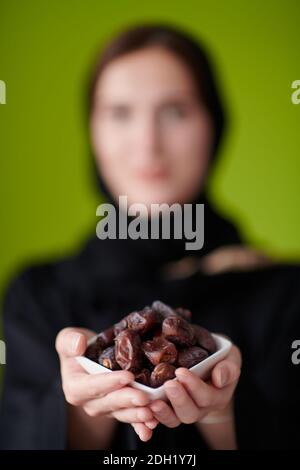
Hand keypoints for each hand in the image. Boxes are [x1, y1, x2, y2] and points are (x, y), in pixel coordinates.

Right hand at [55, 327, 157, 441]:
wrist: (90, 358)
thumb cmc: (79, 348)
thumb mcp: (67, 339)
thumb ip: (69, 341)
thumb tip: (78, 345)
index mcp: (75, 387)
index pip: (92, 386)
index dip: (109, 382)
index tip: (128, 377)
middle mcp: (89, 402)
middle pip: (110, 402)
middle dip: (127, 400)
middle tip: (144, 397)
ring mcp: (106, 409)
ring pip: (122, 413)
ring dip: (137, 415)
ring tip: (151, 413)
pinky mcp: (119, 412)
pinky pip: (130, 420)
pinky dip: (141, 424)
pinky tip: (152, 425)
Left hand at [149, 344, 240, 428]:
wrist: (208, 360)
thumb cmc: (220, 357)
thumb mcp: (231, 358)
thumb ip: (229, 367)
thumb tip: (219, 378)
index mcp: (217, 396)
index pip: (206, 397)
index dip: (194, 387)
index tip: (181, 372)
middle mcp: (201, 407)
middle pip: (190, 413)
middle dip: (179, 399)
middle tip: (168, 384)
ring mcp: (185, 409)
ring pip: (175, 419)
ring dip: (163, 412)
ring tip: (153, 402)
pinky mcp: (171, 408)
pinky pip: (162, 418)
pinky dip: (153, 415)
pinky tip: (145, 407)